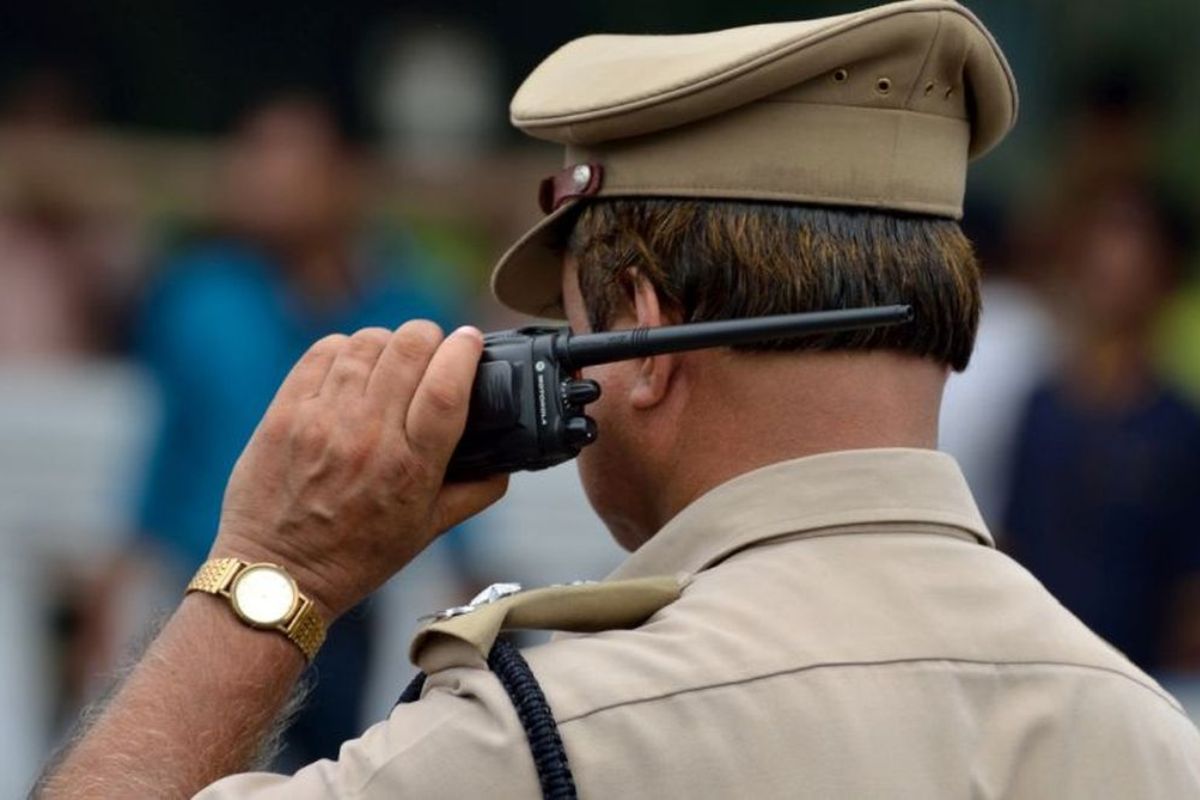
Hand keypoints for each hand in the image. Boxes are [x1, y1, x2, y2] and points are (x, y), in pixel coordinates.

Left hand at [210, 322, 506, 620]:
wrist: (276, 574)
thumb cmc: (355, 557)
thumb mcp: (427, 532)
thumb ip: (474, 494)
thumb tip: (506, 463)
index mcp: (410, 468)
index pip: (447, 386)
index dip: (465, 350)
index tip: (471, 341)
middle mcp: (368, 438)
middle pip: (409, 349)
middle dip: (430, 337)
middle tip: (432, 349)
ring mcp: (322, 421)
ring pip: (367, 342)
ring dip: (389, 342)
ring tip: (391, 359)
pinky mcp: (286, 412)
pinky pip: (324, 352)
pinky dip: (346, 349)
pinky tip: (353, 366)